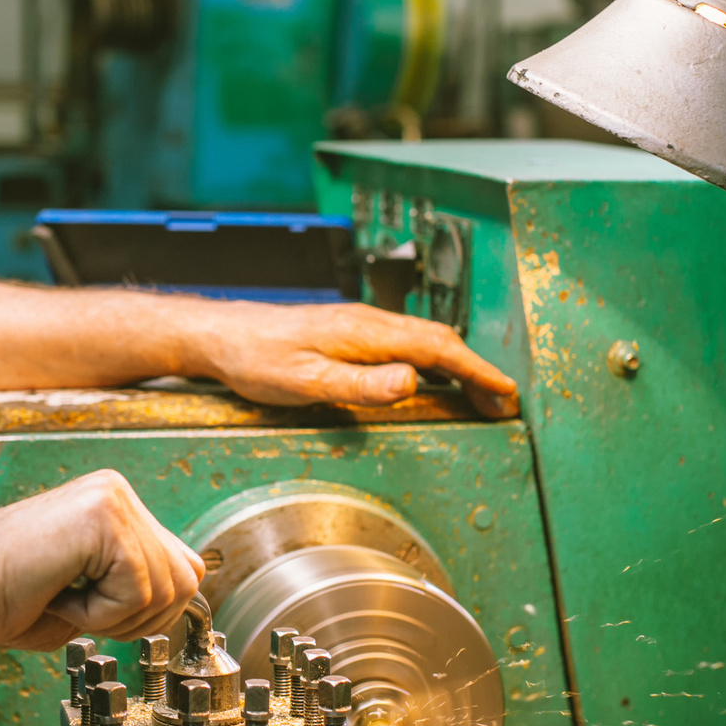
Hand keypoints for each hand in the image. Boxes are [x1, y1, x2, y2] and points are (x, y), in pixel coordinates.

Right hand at [0, 470, 201, 649]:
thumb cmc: (2, 597)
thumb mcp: (91, 592)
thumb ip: (138, 587)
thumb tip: (184, 600)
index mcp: (114, 504)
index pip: (182, 566)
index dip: (150, 608)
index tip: (101, 615)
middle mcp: (117, 492)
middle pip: (185, 579)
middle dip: (139, 618)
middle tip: (81, 611)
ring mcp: (111, 498)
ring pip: (165, 588)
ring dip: (115, 616)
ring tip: (65, 598)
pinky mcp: (102, 516)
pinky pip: (136, 589)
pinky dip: (99, 613)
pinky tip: (59, 593)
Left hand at [190, 302, 518, 417]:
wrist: (220, 336)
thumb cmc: (255, 358)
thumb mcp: (306, 381)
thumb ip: (360, 384)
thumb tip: (412, 380)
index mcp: (366, 331)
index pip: (438, 348)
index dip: (477, 371)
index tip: (505, 392)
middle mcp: (368, 323)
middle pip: (439, 342)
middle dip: (477, 371)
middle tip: (503, 402)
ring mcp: (359, 327)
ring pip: (423, 341)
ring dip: (456, 367)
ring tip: (478, 395)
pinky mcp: (348, 334)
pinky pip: (404, 344)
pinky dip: (431, 362)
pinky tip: (429, 380)